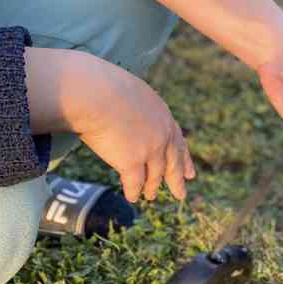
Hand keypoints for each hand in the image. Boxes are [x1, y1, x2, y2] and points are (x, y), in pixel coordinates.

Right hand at [68, 56, 195, 201]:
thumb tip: (125, 116)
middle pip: (172, 162)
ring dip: (152, 187)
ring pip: (155, 175)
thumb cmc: (101, 86)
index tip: (190, 173)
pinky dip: (133, 191)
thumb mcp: (130, 93)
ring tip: (151, 196)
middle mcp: (162, 134)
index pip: (177, 140)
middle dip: (177, 179)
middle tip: (181, 194)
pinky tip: (132, 197)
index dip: (184, 159)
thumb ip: (136, 109)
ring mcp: (150, 149)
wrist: (92, 92)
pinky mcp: (132, 161)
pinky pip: (135, 182)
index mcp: (163, 115)